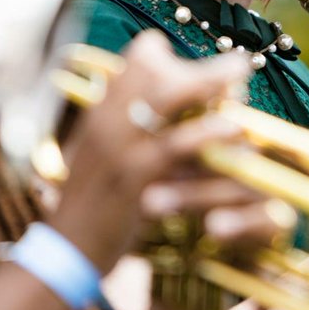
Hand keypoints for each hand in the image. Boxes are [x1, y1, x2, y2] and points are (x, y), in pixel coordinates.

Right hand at [49, 31, 289, 271]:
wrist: (65, 251)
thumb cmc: (91, 203)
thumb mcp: (103, 154)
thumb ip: (128, 126)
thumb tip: (165, 104)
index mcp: (100, 110)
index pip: (134, 59)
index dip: (170, 58)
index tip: (196, 67)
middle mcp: (106, 120)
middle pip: (152, 67)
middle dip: (200, 64)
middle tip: (240, 67)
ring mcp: (117, 147)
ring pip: (167, 97)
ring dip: (209, 84)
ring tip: (243, 88)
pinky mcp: (133, 178)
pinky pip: (173, 145)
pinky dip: (206, 131)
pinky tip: (233, 126)